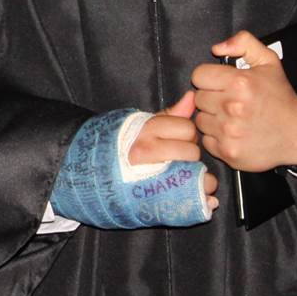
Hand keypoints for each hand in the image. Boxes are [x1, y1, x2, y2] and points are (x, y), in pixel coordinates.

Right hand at [128, 91, 218, 210]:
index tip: (174, 140)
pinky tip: (189, 193)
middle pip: (192, 150)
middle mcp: (147, 151)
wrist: (96, 177)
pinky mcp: (160, 198)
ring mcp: (151, 175)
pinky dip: (199, 197)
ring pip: (197, 174)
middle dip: (189, 154)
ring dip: (196, 177)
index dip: (185, 134)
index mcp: (145, 131)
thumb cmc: (123, 148)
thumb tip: (192, 96)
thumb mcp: (142, 126)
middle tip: (175, 159)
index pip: (187, 128)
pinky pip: (196, 197)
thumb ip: (170, 114)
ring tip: (180, 176)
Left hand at [190, 31, 296, 172]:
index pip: (199, 76)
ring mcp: (229, 132)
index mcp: (240, 83)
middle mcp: (232, 107)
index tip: (222, 83)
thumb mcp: (268, 61)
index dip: (210, 78)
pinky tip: (234, 133)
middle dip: (212, 98)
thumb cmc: (280, 97)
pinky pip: (206, 140)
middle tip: (230, 101)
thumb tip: (216, 48)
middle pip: (198, 98)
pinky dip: (216, 137)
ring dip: (212, 118)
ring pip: (200, 120)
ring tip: (233, 117)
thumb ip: (243, 43)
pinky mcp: (228, 151)